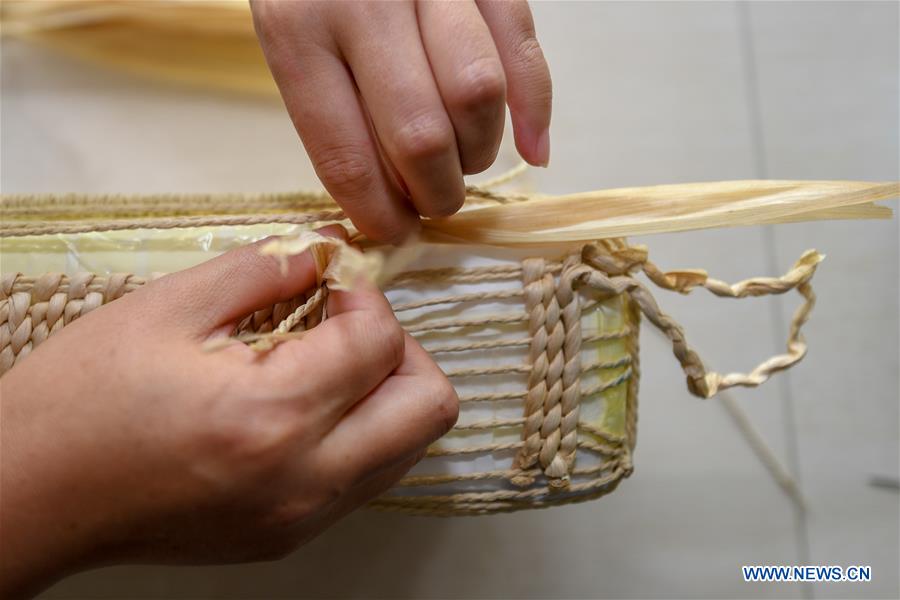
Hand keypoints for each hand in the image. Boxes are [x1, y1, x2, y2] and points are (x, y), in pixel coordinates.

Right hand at [0, 227, 457, 597]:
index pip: (383, 341)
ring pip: (409, 447)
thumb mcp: (167, 308)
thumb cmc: (81, 400)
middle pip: (430, 406)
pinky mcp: (289, 538)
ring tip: (325, 363)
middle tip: (345, 324)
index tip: (328, 281)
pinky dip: (361, 432)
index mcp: (273, 415)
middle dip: (403, 349)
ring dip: (387, 392)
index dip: (365, 293)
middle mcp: (306, 480)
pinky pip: (368, 477)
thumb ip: (263, 268)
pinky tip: (305, 406)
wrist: (30, 497)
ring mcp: (303, 518)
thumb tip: (326, 251)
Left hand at [251, 0, 551, 242]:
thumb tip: (392, 199)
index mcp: (296, 29)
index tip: (396, 230)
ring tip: (464, 160)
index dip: (380, 214)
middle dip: (437, 193)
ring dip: (480, 152)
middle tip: (436, 201)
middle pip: (420, 136)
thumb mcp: (288, 33)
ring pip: (477, 95)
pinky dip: (537, 109)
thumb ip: (332, 109)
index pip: (347, 156)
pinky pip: (522, 45)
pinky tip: (536, 151)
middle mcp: (361, 0)